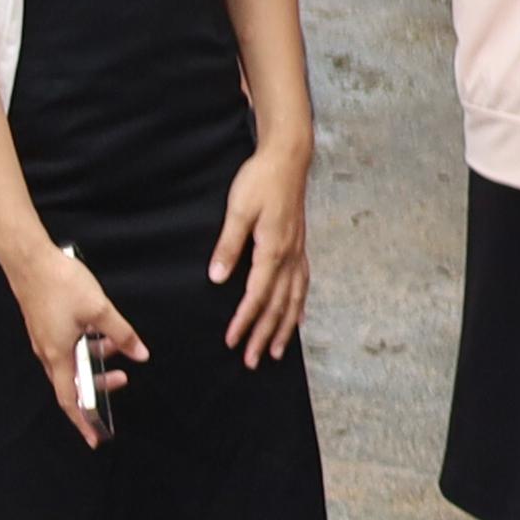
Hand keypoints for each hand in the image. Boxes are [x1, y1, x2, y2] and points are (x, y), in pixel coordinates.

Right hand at [6, 241, 148, 450]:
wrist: (29, 260)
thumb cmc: (60, 284)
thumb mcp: (99, 310)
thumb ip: (122, 334)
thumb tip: (142, 354)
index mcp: (57, 355)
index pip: (70, 399)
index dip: (83, 420)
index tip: (95, 438)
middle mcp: (47, 352)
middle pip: (72, 383)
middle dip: (98, 387)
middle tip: (123, 380)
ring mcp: (45, 339)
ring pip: (72, 362)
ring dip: (95, 361)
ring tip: (119, 349)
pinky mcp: (46, 326)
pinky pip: (68, 347)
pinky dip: (87, 346)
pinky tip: (103, 332)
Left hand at [209, 141, 313, 363]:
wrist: (288, 158)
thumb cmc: (261, 181)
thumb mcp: (238, 210)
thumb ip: (228, 246)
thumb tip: (217, 278)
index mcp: (272, 249)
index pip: (257, 294)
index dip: (244, 320)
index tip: (232, 340)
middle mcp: (289, 256)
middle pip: (278, 304)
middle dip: (265, 334)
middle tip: (251, 361)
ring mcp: (298, 252)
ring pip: (294, 298)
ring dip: (285, 327)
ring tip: (276, 351)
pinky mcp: (300, 246)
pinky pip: (303, 284)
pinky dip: (299, 305)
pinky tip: (297, 316)